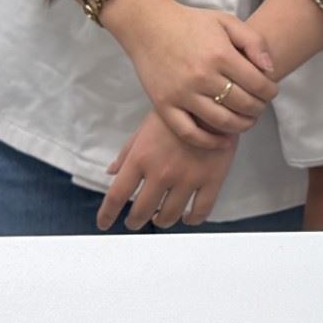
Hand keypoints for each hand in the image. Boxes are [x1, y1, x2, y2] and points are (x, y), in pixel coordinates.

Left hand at [98, 112, 238, 230]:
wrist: (217, 99)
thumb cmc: (180, 110)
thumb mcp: (147, 127)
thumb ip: (128, 152)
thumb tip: (112, 172)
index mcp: (141, 157)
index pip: (116, 196)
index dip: (107, 214)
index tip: (104, 223)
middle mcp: (162, 172)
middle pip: (141, 211)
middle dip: (134, 221)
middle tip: (135, 221)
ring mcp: (188, 178)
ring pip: (169, 216)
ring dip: (160, 221)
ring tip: (160, 217)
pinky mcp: (213, 179)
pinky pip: (201, 211)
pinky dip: (192, 219)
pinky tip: (188, 217)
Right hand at [105, 0, 277, 148]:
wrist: (149, 26)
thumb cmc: (191, 22)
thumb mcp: (227, 22)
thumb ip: (254, 42)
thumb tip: (270, 69)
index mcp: (221, 55)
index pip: (258, 84)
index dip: (270, 92)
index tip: (271, 92)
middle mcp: (202, 77)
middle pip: (243, 105)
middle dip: (259, 108)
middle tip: (261, 106)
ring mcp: (182, 94)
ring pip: (221, 122)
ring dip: (241, 125)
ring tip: (247, 120)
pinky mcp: (164, 105)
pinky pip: (188, 132)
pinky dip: (208, 142)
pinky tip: (223, 140)